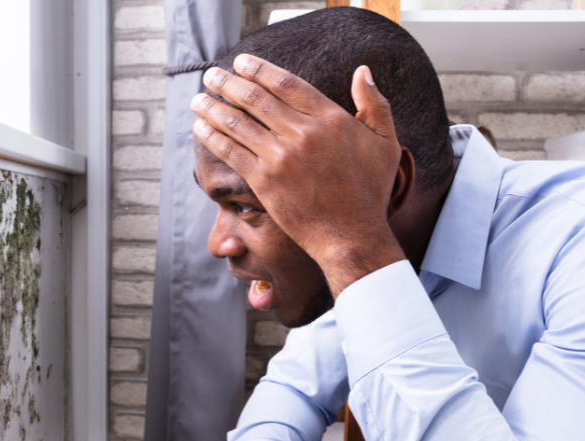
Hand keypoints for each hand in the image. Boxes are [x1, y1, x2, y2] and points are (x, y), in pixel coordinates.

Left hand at [191, 55, 411, 296]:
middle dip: (228, 82)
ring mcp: (281, 157)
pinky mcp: (265, 181)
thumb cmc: (370, 192)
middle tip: (212, 74)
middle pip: (256, 98)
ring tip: (198, 99)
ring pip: (239, 123)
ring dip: (213, 107)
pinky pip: (232, 152)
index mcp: (331, 118)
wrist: (351, 236)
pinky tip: (201, 127)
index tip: (241, 61)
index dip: (259, 69)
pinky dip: (213, 137)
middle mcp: (303, 133)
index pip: (287, 83)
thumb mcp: (386, 143)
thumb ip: (375, 104)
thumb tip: (362, 71)